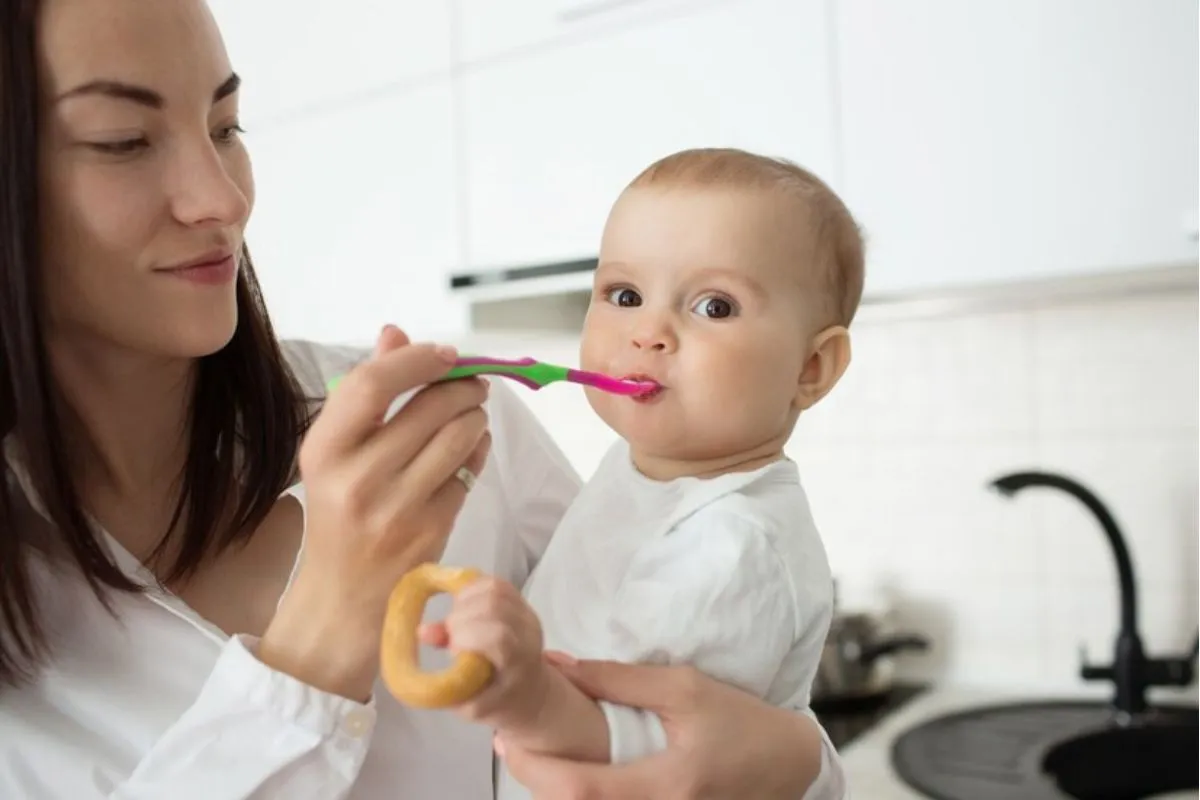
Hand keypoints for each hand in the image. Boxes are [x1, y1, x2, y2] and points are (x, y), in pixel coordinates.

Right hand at [259, 325, 491, 700]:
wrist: (342, 600)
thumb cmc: (338, 514)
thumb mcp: (335, 454)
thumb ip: (366, 392)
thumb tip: (396, 333)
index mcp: (323, 451)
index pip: (372, 383)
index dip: (417, 359)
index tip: (445, 353)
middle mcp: (357, 478)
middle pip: (430, 406)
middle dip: (463, 387)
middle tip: (471, 385)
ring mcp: (397, 507)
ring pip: (460, 436)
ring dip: (475, 418)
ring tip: (469, 417)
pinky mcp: (431, 530)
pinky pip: (470, 472)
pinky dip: (478, 451)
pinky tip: (470, 449)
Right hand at [419, 577, 549, 731]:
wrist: (529, 692)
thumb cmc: (496, 701)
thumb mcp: (468, 702)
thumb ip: (446, 672)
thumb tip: (423, 631)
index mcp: (518, 662)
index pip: (498, 635)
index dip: (468, 634)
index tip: (453, 650)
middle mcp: (528, 632)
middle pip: (494, 605)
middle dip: (461, 616)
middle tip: (451, 635)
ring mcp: (526, 613)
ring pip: (494, 588)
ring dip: (465, 599)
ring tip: (457, 620)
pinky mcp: (521, 602)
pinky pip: (495, 582)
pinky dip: (472, 588)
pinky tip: (463, 607)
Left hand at [498, 656, 824, 799]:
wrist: (787, 764)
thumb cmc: (739, 721)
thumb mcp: (683, 687)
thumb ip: (620, 680)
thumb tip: (562, 667)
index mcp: (666, 784)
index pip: (581, 789)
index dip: (535, 768)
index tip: (508, 739)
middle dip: (534, 781)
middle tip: (512, 745)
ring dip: (555, 791)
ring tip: (535, 756)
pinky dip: (581, 798)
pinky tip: (569, 774)